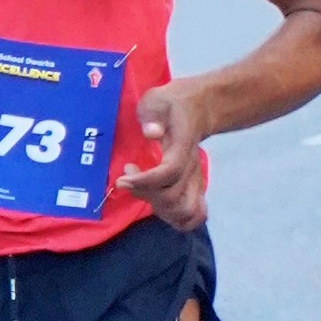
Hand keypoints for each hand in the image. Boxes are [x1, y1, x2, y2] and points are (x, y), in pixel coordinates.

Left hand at [118, 79, 210, 229]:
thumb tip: (151, 132)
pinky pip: (195, 216)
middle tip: (128, 177)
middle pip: (174, 197)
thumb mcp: (157, 100)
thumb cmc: (171, 105)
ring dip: (160, 210)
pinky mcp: (196, 187)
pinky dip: (177, 220)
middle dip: (145, 194)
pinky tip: (159, 207)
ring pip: (186, 212)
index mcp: (182, 146)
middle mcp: (193, 168)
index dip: (145, 181)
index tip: (122, 179)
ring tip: (142, 192)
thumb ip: (153, 115)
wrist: (198, 107)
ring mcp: (197, 179)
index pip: (169, 172)